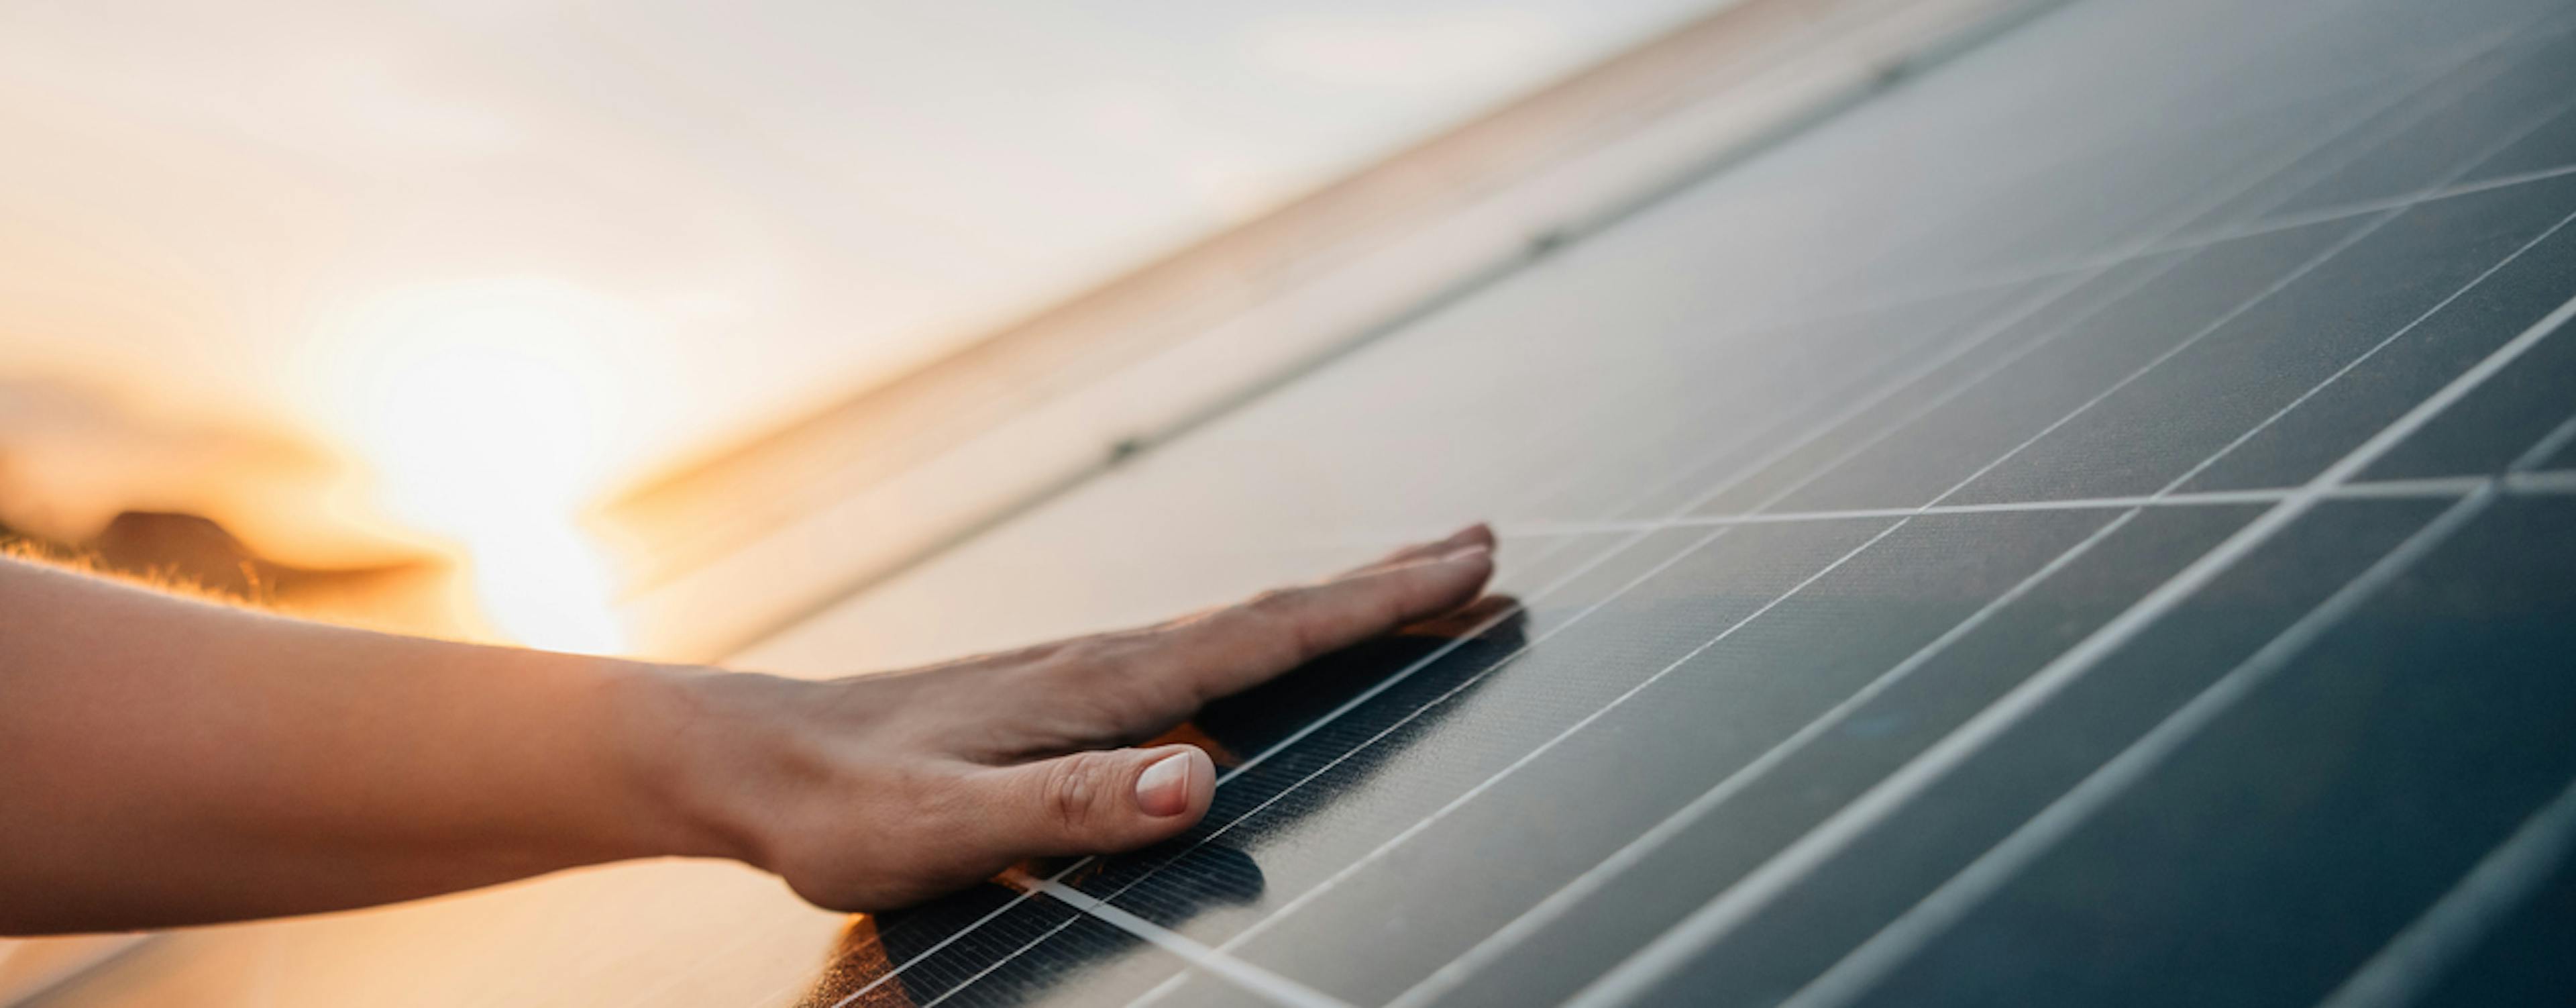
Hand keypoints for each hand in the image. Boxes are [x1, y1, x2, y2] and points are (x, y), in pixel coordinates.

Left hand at [638, 525, 1496, 910]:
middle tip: (1480, 546)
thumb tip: (1203, 777)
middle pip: (1270, 614)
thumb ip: (1073, 803)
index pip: (1264, 637)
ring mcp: (1078, 673)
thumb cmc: (841, 805)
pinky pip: (1191, 657)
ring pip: (1235, 628)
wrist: (747, 761)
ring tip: (1406, 584)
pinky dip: (1258, 640)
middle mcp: (1100, 663)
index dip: (1371, 606)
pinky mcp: (1054, 696)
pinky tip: (1259, 655)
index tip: (1465, 567)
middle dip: (1381, 583)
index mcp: (1098, 688)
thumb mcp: (949, 823)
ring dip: (1329, 605)